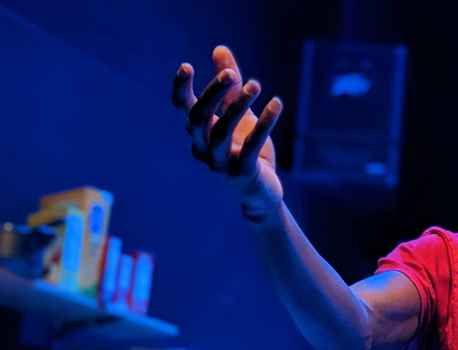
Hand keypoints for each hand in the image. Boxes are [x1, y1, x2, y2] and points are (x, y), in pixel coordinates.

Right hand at [172, 46, 284, 218]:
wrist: (261, 192)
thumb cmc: (246, 149)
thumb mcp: (240, 113)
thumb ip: (230, 85)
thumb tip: (219, 49)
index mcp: (199, 133)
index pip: (183, 108)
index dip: (181, 88)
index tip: (187, 66)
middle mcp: (203, 148)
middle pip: (199, 118)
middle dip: (213, 93)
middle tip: (232, 73)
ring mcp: (221, 163)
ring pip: (222, 132)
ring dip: (238, 106)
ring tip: (257, 85)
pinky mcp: (243, 173)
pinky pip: (251, 147)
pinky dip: (264, 125)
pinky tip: (276, 104)